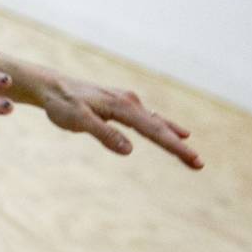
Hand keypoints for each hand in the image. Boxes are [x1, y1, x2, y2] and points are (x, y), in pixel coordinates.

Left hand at [40, 77, 202, 168]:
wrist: (52, 86)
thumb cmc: (62, 104)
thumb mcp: (78, 120)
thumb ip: (103, 133)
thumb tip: (129, 150)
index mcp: (122, 106)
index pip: (154, 130)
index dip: (174, 147)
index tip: (193, 159)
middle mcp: (130, 102)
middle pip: (160, 127)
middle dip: (179, 147)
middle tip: (199, 164)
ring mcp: (128, 102)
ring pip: (157, 123)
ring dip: (174, 139)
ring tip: (192, 156)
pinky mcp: (122, 105)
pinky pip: (149, 119)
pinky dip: (165, 127)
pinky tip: (177, 132)